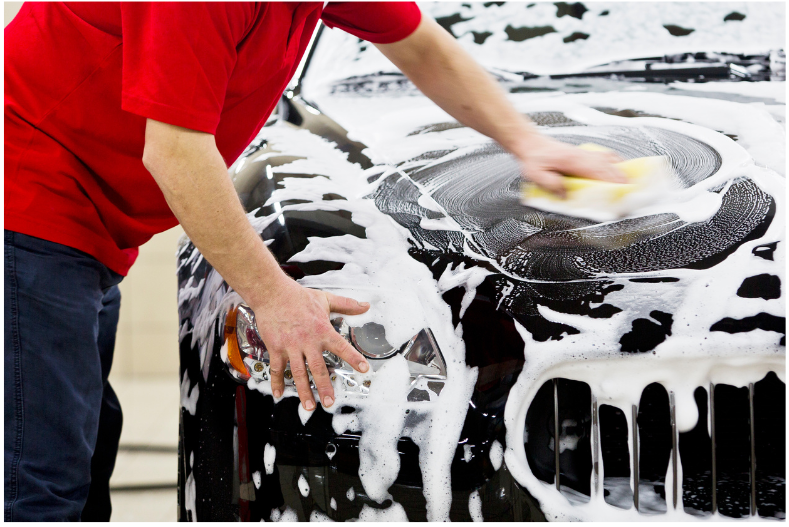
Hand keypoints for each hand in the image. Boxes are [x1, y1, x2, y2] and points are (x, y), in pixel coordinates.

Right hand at [251, 277, 369, 409]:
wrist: (272, 293)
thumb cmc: (299, 297)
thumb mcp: (326, 299)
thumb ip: (347, 305)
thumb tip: (365, 306)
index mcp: (322, 330)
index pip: (341, 346)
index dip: (354, 358)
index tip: (364, 370)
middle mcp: (308, 341)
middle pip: (318, 368)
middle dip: (324, 387)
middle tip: (329, 402)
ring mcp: (291, 346)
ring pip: (298, 373)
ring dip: (304, 391)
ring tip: (309, 406)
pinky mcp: (276, 348)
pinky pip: (277, 368)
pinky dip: (277, 382)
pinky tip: (278, 393)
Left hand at [515, 135, 625, 197]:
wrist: (531, 143)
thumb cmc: (534, 158)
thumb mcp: (536, 174)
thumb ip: (551, 185)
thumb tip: (566, 195)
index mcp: (574, 161)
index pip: (599, 172)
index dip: (612, 183)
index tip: (622, 191)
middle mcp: (583, 155)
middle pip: (609, 167)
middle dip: (622, 180)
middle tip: (632, 192)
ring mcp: (586, 153)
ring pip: (610, 161)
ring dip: (621, 171)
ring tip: (631, 183)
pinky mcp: (585, 153)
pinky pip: (606, 156)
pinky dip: (615, 162)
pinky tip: (620, 168)